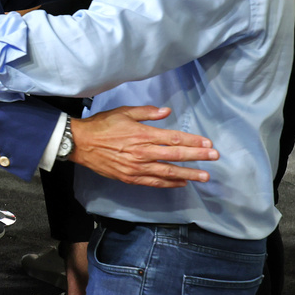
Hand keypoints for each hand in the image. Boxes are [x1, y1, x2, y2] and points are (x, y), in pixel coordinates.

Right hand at [69, 105, 217, 187]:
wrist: (80, 143)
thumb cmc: (102, 125)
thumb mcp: (124, 112)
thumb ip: (147, 112)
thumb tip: (167, 111)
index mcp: (142, 134)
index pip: (174, 139)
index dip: (193, 142)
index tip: (208, 143)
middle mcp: (142, 152)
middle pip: (175, 155)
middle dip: (197, 157)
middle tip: (214, 158)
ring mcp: (137, 167)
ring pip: (168, 172)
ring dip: (188, 174)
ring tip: (204, 176)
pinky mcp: (130, 178)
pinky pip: (154, 182)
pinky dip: (169, 183)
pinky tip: (181, 183)